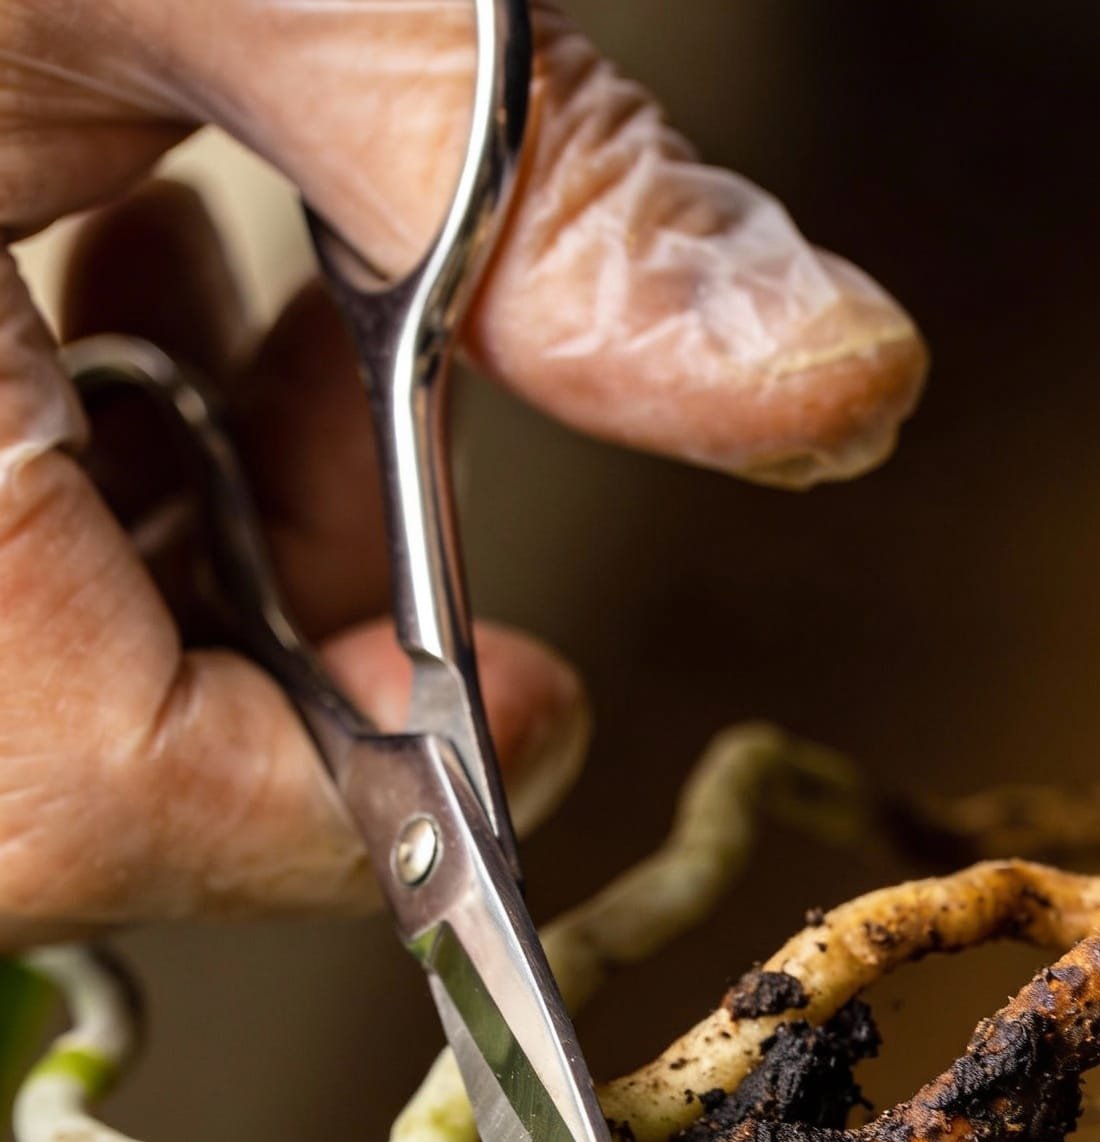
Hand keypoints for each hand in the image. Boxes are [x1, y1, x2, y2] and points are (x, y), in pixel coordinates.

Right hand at [0, 2, 923, 936]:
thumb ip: (537, 191)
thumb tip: (822, 377)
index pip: (99, 791)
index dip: (355, 795)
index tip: (530, 715)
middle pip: (52, 768)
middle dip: (272, 635)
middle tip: (374, 454)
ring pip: (1, 675)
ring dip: (176, 531)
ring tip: (237, 295)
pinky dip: (65, 454)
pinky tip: (118, 265)